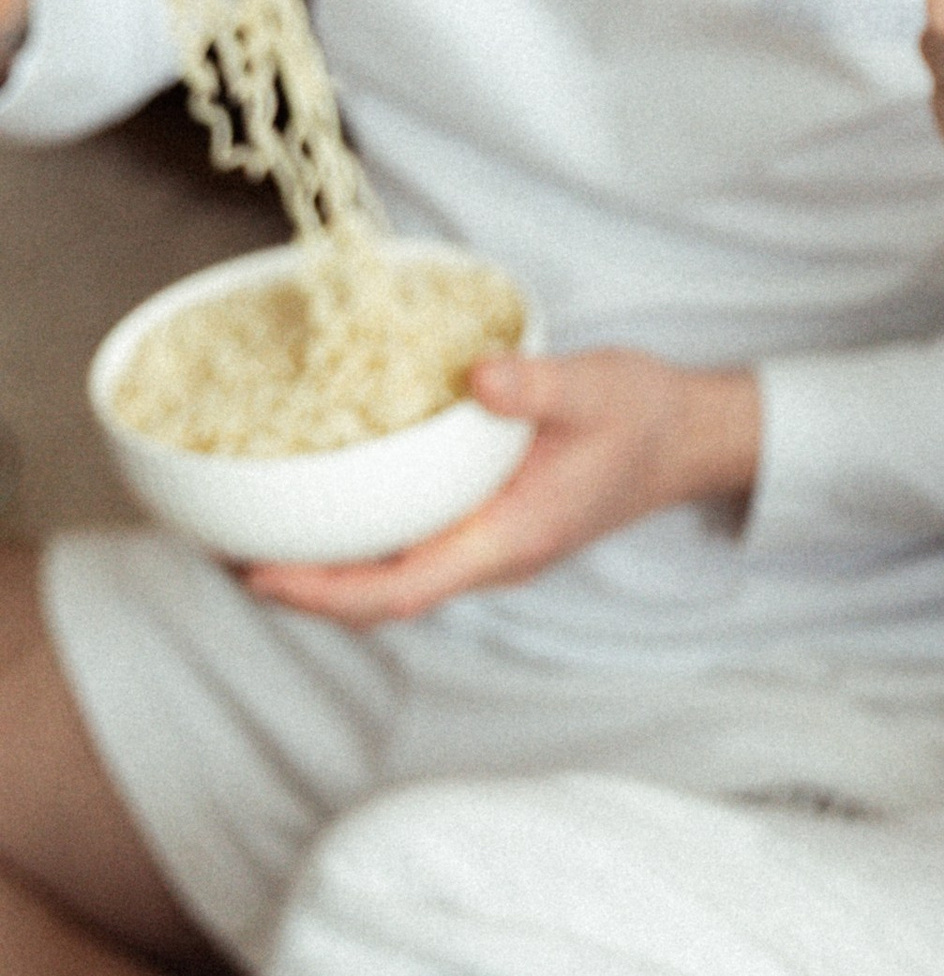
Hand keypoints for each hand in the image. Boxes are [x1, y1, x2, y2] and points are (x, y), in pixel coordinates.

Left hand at [244, 348, 760, 625]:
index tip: (261, 575)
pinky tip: (324, 503)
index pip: (402, 590)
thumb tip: (478, 377)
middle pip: (380, 599)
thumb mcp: (598, 386)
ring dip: (323, 570)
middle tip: (224, 552)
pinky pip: (406, 550)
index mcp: (509, 540)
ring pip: (389, 579)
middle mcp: (489, 557)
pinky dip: (356, 540)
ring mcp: (486, 547)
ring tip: (253, 534)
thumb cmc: (645, 416)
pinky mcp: (482, 526)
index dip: (326, 593)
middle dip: (302, 588)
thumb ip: (539, 386)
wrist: (687, 438)